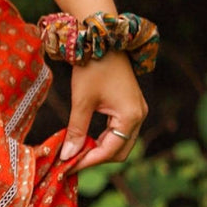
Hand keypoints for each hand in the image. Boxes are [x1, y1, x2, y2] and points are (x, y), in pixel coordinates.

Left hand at [59, 51, 147, 169]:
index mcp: (131, 116)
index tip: (66, 166)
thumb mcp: (81, 102)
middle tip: (70, 160)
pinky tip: (84, 140)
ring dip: (98, 150)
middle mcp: (139, 116)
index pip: (110, 151)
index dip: (87, 161)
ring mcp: (137, 111)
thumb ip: (76, 131)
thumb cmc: (93, 67)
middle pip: (119, 152)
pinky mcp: (130, 107)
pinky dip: (102, 139)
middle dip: (95, 158)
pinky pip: (118, 132)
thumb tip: (67, 156)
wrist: (102, 39)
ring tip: (74, 151)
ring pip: (119, 143)